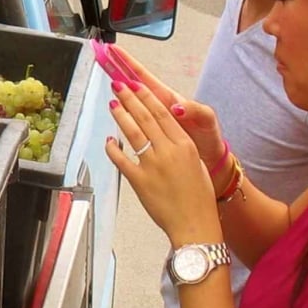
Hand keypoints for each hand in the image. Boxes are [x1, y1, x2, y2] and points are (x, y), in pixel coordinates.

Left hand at [105, 81, 220, 245]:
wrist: (194, 223)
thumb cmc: (198, 196)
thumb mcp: (195, 163)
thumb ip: (179, 145)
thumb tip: (163, 131)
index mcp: (184, 145)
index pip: (162, 113)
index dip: (147, 96)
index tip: (136, 84)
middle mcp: (168, 152)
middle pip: (146, 118)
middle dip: (130, 98)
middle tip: (118, 84)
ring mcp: (152, 166)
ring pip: (133, 134)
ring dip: (121, 116)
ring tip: (112, 103)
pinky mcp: (139, 181)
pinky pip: (121, 160)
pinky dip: (113, 148)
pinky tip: (109, 139)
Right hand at [110, 46, 226, 166]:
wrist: (208, 155)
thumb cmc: (207, 135)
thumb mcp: (206, 119)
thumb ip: (194, 110)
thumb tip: (177, 108)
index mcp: (168, 98)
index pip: (143, 76)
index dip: (129, 63)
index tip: (116, 51)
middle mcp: (158, 105)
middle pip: (132, 83)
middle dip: (117, 69)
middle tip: (103, 58)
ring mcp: (153, 118)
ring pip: (130, 99)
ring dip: (117, 88)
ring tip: (105, 77)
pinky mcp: (150, 132)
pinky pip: (131, 119)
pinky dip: (121, 112)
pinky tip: (114, 109)